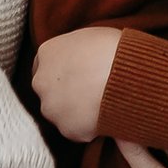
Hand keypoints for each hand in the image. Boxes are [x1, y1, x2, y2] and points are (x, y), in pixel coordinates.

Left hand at [30, 25, 122, 143]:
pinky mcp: (67, 129)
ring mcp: (52, 108)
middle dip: (67, 94)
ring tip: (102, 106)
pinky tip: (105, 117)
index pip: (46, 65)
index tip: (79, 76)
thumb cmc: (115, 50)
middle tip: (92, 92)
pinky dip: (90, 128)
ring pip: (61, 113)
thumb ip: (78, 50)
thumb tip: (84, 58)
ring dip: (77, 112)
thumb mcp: (91, 36)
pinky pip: (78, 131)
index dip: (64, 72)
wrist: (126, 76)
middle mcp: (41, 81)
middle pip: (50, 91)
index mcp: (47, 53)